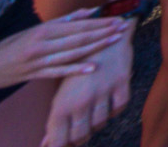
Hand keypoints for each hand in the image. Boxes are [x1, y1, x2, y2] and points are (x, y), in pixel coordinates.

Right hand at [0, 12, 127, 99]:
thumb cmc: (9, 47)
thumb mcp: (33, 30)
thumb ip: (61, 21)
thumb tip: (88, 11)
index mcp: (42, 29)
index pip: (77, 23)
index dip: (99, 21)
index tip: (117, 18)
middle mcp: (41, 43)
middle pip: (78, 36)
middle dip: (103, 32)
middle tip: (123, 27)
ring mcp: (38, 60)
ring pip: (72, 52)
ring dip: (96, 47)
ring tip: (114, 41)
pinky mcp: (33, 75)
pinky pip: (58, 72)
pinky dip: (75, 70)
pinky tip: (92, 68)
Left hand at [39, 27, 131, 146]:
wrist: (100, 33)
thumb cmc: (75, 64)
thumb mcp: (61, 90)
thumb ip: (56, 119)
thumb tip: (47, 144)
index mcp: (62, 102)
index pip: (58, 137)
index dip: (59, 146)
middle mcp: (81, 100)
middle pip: (80, 135)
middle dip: (79, 139)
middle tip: (80, 136)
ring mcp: (102, 92)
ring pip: (101, 123)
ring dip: (97, 123)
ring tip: (94, 119)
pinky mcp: (121, 83)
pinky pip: (119, 107)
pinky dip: (115, 109)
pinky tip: (110, 104)